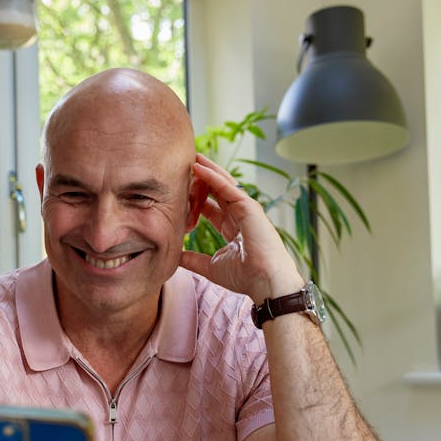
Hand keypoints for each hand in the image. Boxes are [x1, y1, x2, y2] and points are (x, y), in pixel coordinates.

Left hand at [181, 154, 303, 302]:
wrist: (264, 282)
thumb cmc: (245, 277)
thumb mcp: (211, 267)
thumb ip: (194, 260)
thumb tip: (176, 257)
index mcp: (234, 229)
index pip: (212, 209)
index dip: (197, 199)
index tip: (181, 192)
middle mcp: (240, 216)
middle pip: (218, 192)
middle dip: (202, 179)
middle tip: (186, 166)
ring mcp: (246, 209)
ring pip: (223, 184)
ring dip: (207, 170)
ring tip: (192, 158)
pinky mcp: (249, 206)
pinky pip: (228, 187)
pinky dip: (213, 176)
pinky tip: (199, 167)